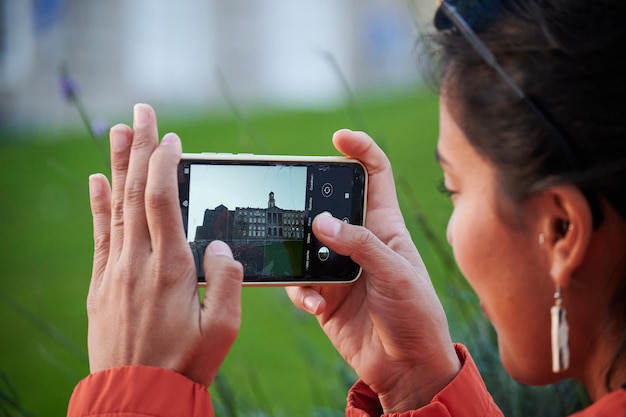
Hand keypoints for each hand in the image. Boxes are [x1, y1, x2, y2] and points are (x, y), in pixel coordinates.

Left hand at [86, 104, 242, 386]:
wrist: (139, 394)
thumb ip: (226, 281)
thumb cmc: (186, 363)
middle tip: (140, 113)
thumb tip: (220, 245)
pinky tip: (96, 181)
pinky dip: (97, 205)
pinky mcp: (103, 284)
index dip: (164, 164)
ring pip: (115, 207)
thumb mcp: (224, 329)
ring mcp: (115, 271)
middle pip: (135, 193)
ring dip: (117, 166)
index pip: (161, 201)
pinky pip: (99, 235)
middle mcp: (138, 262)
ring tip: (116, 132)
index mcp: (170, 268)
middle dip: (139, 148)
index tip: (170, 138)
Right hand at [287, 130, 460, 412]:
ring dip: (299, 254)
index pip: (375, 176)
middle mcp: (360, 242)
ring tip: (308, 271)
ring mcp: (340, 269)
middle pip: (329, 206)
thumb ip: (360, 245)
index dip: (360, 150)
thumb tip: (321, 222)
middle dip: (311, 204)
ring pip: (305, 245)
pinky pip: (299, 283)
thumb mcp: (396, 274)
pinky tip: (314, 305)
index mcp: (385, 227)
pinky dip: (300, 292)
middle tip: (295, 207)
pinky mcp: (324, 295)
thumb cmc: (416, 315)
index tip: (339, 138)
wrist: (407, 368)